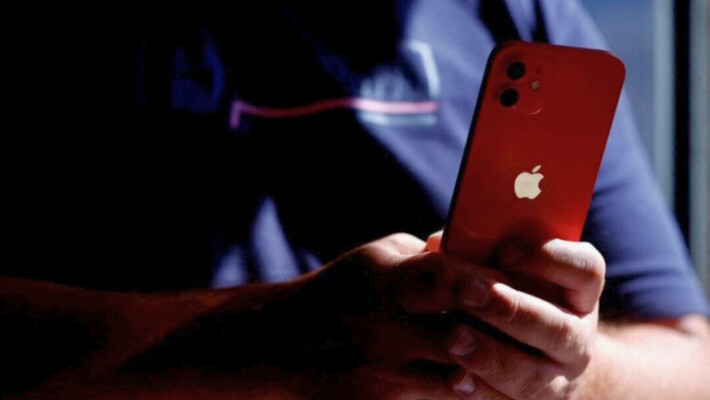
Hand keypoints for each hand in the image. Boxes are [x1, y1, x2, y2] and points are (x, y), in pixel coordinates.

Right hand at [275, 233, 508, 398]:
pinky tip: (485, 380)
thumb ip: (424, 256)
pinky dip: (467, 390)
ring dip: (492, 366)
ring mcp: (381, 366)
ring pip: (458, 371)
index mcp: (384, 279)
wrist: (283, 343)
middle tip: (536, 327)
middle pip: (460, 329)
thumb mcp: (375, 259)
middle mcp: (383, 324)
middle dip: (501, 329)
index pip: (444, 275)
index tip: (517, 283)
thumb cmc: (339, 291)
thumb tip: (474, 251)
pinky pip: (439, 397)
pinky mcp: (379, 399)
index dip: (484, 280)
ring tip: (521, 357)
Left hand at [427, 233, 605, 398]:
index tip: (505, 249)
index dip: (550, 259)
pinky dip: (483, 393)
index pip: (585, 270)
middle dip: (511, 310)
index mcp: (578, 292)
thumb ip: (480, 253)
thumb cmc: (510, 295)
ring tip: (454, 339)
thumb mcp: (508, 270)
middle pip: (557, 327)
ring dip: (492, 357)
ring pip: (535, 376)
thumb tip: (440, 243)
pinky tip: (456, 379)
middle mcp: (577, 336)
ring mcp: (560, 377)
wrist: (538, 357)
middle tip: (468, 292)